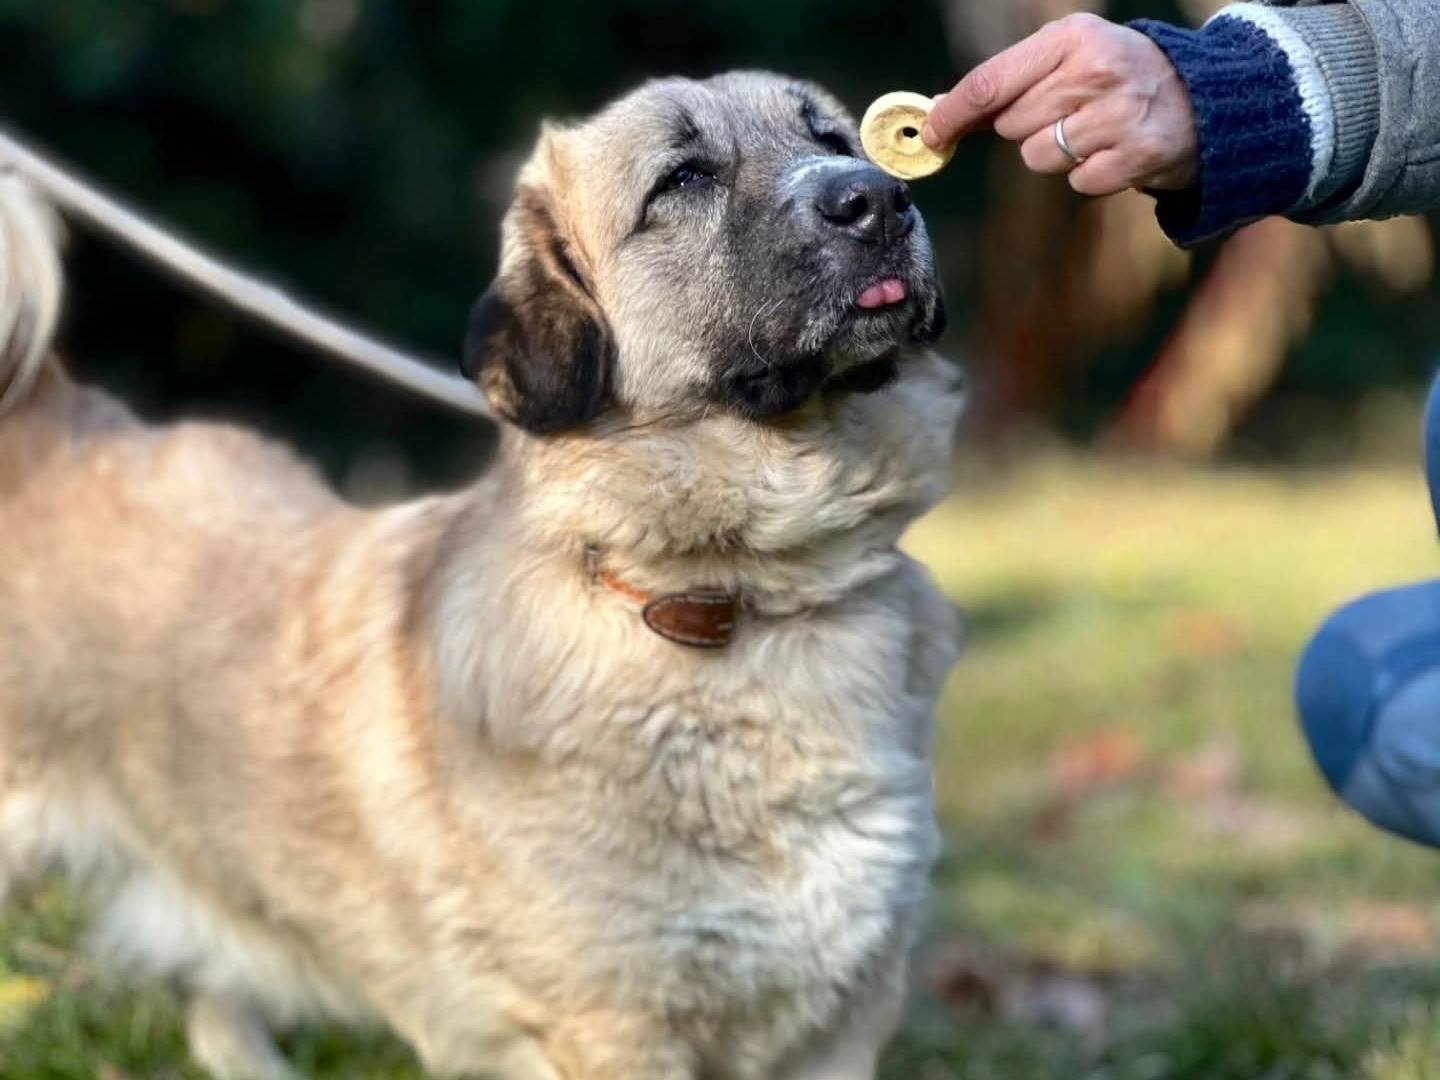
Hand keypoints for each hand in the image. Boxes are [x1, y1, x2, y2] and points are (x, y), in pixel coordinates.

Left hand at [923, 14, 1198, 194]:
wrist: (1206, 100)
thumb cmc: (1121, 76)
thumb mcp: (1071, 56)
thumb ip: (1010, 80)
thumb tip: (944, 109)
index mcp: (1073, 38)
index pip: (991, 82)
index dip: (953, 113)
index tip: (931, 133)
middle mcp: (1095, 71)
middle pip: (1011, 125)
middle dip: (1027, 127)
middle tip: (1067, 113)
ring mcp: (1117, 115)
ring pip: (1037, 157)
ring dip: (1056, 153)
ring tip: (1093, 132)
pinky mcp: (1135, 157)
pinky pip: (1076, 181)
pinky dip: (1088, 174)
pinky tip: (1114, 151)